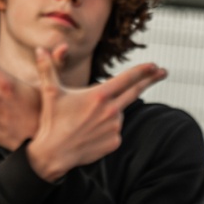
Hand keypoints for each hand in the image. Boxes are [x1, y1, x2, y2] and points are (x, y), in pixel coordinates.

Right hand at [23, 45, 167, 181]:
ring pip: (119, 112)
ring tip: (86, 119)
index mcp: (100, 95)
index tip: (155, 65)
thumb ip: (48, 68)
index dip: (143, 70)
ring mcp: (115, 127)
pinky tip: (90, 131)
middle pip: (136, 91)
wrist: (53, 153)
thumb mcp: (51, 92)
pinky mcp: (115, 142)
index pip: (127, 78)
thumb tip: (39, 50)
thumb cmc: (52, 120)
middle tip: (164, 72)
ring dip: (110, 111)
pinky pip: (115, 130)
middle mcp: (112, 111)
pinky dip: (107, 127)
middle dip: (151, 80)